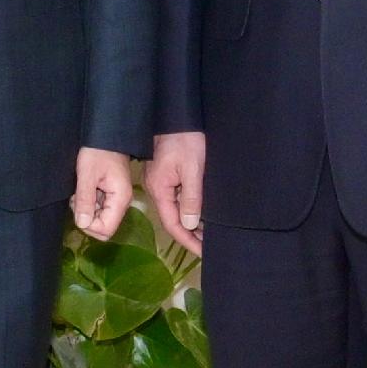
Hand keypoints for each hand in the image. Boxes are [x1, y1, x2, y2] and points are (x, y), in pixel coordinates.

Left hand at [71, 146, 132, 241]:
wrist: (106, 135)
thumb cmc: (97, 151)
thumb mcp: (87, 174)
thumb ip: (85, 200)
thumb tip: (82, 224)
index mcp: (120, 199)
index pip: (106, 229)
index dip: (89, 225)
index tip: (78, 207)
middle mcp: (122, 202)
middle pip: (104, 227)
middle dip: (86, 218)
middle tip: (77, 199)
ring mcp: (117, 199)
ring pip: (100, 218)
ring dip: (86, 210)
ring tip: (79, 192)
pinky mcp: (111, 194)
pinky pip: (99, 208)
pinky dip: (88, 203)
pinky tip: (83, 190)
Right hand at [147, 131, 207, 258]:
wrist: (175, 115)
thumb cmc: (185, 140)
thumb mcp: (192, 169)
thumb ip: (191, 197)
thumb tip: (190, 224)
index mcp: (160, 190)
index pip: (173, 224)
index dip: (188, 241)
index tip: (204, 252)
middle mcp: (156, 189)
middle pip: (172, 220)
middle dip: (190, 236)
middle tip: (210, 247)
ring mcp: (159, 182)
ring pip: (174, 210)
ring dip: (191, 224)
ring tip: (208, 234)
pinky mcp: (165, 175)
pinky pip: (176, 199)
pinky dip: (189, 210)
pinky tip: (200, 214)